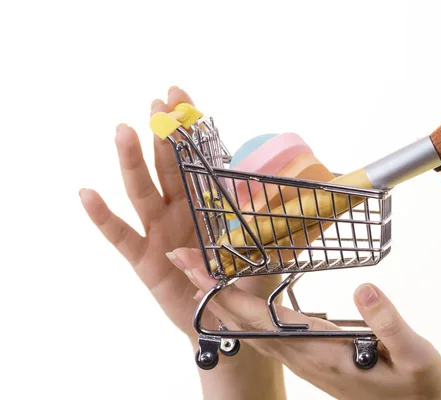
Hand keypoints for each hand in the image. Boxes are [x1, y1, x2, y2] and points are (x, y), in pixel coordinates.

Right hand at [79, 87, 284, 399]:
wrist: (226, 321)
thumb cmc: (244, 284)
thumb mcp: (269, 250)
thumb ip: (285, 226)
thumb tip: (316, 201)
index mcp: (206, 205)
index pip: (195, 159)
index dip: (186, 128)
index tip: (178, 95)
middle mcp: (180, 211)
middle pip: (167, 167)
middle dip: (162, 135)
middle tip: (157, 104)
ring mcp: (159, 232)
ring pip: (143, 190)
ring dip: (133, 161)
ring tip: (125, 130)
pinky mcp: (143, 258)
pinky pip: (120, 234)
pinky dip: (103, 216)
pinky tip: (87, 192)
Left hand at [169, 247, 440, 399]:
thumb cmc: (416, 388)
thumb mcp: (416, 355)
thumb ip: (389, 323)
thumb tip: (364, 288)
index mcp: (320, 352)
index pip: (260, 317)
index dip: (227, 291)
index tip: (197, 268)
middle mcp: (301, 356)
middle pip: (243, 321)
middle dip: (210, 290)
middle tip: (181, 259)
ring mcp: (302, 360)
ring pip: (249, 329)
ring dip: (222, 301)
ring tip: (201, 275)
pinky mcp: (308, 359)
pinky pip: (264, 335)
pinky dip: (243, 314)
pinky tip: (238, 304)